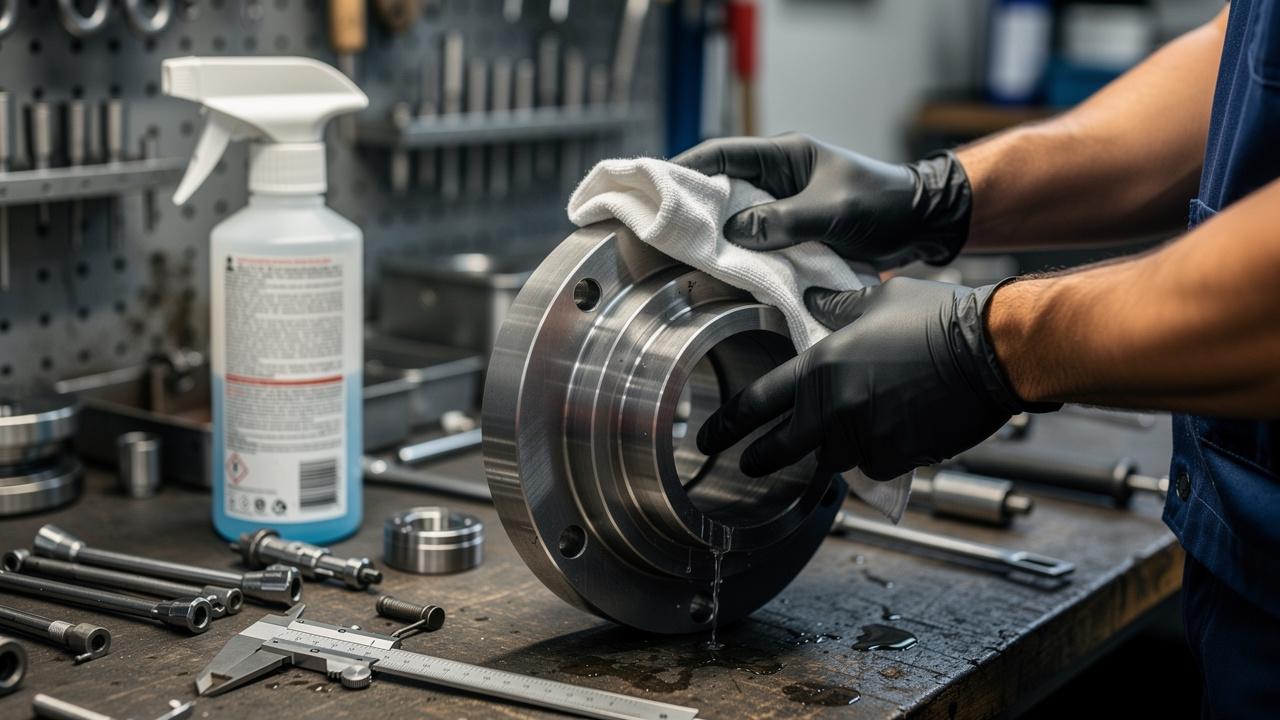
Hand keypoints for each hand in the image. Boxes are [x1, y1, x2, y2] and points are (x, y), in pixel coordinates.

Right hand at [671, 133, 971, 269]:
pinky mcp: (793, 233)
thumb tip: (732, 234)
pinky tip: (722, 272)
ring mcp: (784, 206)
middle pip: (721, 189)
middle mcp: (778, 178)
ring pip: (737, 220)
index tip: (654, 186)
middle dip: (692, 208)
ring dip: (716, 237)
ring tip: (682, 254)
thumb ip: (782, 221)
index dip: (685, 168)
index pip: (722, 154)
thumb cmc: (882, 203)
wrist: (922, 223)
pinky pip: (758, 242)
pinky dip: (741, 256)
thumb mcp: (831, 210)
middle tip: (660, 229)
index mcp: (785, 155)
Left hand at [695, 277, 1059, 480]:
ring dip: (838, 447)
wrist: (992, 350)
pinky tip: (899, 430)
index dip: (728, 424)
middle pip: (782, 448)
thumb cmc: (939, 317)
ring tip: (856, 427)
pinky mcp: (897, 457)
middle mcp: (835, 407)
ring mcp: (865, 436)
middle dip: (760, 458)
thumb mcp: (879, 298)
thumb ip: (838, 306)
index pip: (758, 402)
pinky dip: (879, 453)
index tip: (709, 438)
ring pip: (835, 457)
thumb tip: (814, 300)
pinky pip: (876, 464)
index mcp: (822, 366)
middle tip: (747, 463)